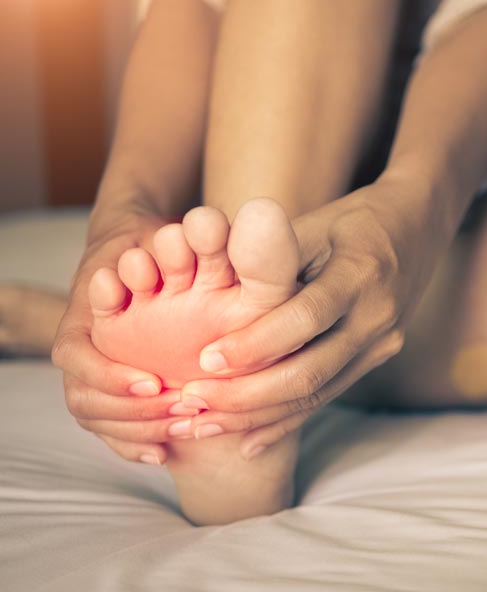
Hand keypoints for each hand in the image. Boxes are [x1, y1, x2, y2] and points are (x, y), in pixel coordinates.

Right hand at [52, 208, 174, 464]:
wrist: (139, 253)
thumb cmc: (150, 244)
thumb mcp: (159, 238)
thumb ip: (171, 249)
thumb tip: (207, 236)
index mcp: (83, 315)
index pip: (75, 356)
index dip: (109, 375)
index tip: (152, 383)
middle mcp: (82, 348)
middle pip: (84, 398)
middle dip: (130, 414)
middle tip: (180, 416)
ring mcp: (94, 371)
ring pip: (96, 418)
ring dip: (136, 432)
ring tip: (181, 435)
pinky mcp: (112, 388)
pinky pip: (110, 427)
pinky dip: (133, 445)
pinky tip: (164, 456)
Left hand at [182, 181, 430, 457]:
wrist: (414, 229)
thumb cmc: (350, 221)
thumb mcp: (313, 225)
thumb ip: (269, 258)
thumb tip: (208, 295)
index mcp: (360, 273)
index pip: (305, 318)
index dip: (255, 344)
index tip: (206, 361)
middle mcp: (377, 317)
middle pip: (311, 372)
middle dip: (248, 395)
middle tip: (193, 403)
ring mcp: (381, 344)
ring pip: (317, 394)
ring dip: (258, 416)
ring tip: (205, 425)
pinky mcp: (375, 359)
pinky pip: (327, 396)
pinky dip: (285, 420)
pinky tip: (248, 441)